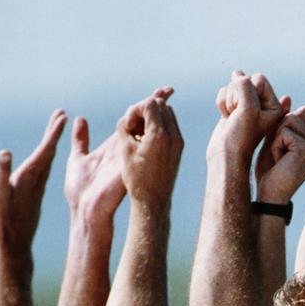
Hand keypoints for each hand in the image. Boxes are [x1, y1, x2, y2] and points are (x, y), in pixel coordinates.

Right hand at [0, 108, 66, 254]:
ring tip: (55, 132)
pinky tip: (47, 161)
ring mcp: (37, 190)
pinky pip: (44, 173)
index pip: (45, 151)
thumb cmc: (4, 222)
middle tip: (61, 115)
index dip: (53, 133)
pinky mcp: (35, 196)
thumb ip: (2, 175)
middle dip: (54, 133)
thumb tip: (6, 153)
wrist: (15, 246)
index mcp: (30, 178)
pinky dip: (47, 161)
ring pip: (47, 163)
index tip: (63, 116)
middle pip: (49, 153)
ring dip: (51, 146)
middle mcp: (37, 182)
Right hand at [116, 88, 182, 208]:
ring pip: (167, 113)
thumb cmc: (136, 179)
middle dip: (144, 110)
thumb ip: (125, 127)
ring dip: (152, 116)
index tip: (128, 127)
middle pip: (160, 105)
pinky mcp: (179, 147)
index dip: (135, 110)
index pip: (150, 104)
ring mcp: (178, 141)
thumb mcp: (125, 150)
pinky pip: (170, 125)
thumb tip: (129, 115)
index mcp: (159, 135)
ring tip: (139, 132)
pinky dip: (158, 125)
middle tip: (133, 126)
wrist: (154, 201)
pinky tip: (146, 138)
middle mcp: (173, 136)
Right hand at [207, 71, 289, 162]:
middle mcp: (262, 104)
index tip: (247, 113)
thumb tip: (237, 74)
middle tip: (238, 116)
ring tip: (233, 118)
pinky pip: (225, 92)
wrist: (225, 156)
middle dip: (237, 96)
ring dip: (229, 101)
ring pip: (233, 85)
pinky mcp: (234, 108)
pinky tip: (226, 118)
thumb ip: (244, 85)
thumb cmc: (240, 137)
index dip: (248, 93)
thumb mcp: (248, 108)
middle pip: (245, 80)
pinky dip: (222, 104)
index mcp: (274, 105)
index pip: (259, 79)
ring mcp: (247, 105)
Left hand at [255, 107, 304, 203]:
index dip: (282, 128)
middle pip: (294, 114)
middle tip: (278, 156)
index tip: (280, 151)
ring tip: (278, 159)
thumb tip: (288, 97)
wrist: (270, 197)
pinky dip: (275, 145)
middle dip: (278, 132)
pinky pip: (284, 131)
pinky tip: (279, 161)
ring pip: (288, 120)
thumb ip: (282, 121)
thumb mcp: (274, 141)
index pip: (300, 113)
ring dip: (275, 139)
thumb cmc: (270, 173)